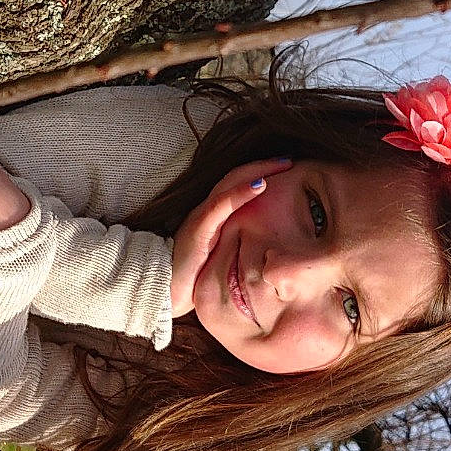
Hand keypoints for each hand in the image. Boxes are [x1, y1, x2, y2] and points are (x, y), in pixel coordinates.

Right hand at [169, 156, 293, 316]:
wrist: (161, 290)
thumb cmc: (191, 279)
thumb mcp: (220, 259)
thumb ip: (235, 247)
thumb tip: (265, 248)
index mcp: (212, 216)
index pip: (237, 185)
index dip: (260, 173)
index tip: (284, 169)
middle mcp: (206, 211)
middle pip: (236, 178)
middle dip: (264, 166)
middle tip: (289, 159)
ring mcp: (201, 217)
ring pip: (230, 184)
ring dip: (258, 171)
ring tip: (281, 164)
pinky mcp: (198, 229)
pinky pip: (221, 205)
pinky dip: (241, 193)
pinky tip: (261, 185)